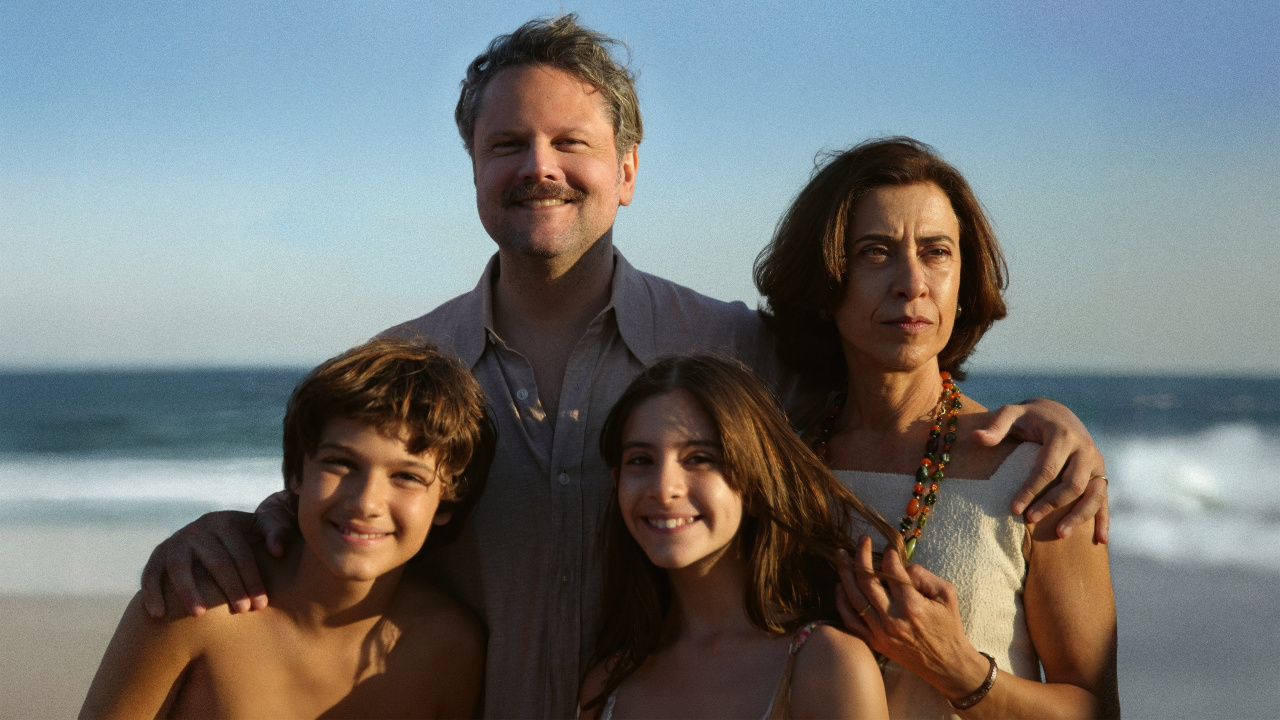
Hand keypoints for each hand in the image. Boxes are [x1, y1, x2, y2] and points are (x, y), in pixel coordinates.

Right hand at [139, 491, 294, 617]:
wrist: (214, 531)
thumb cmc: (247, 535)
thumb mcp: (264, 526)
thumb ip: (278, 532)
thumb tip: (277, 551)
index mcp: (225, 522)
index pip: (241, 553)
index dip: (252, 579)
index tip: (261, 604)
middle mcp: (199, 529)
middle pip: (216, 562)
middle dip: (230, 588)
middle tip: (242, 611)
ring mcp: (176, 541)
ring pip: (180, 567)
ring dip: (188, 591)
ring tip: (199, 615)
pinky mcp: (158, 555)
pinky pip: (151, 574)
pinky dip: (152, 593)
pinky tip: (158, 615)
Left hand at [835, 538, 990, 700]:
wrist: (946, 664)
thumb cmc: (949, 626)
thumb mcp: (947, 595)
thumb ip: (924, 576)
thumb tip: (902, 565)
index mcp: (912, 605)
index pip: (892, 571)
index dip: (888, 554)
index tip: (888, 547)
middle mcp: (893, 618)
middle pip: (867, 581)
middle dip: (861, 556)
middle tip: (861, 541)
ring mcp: (880, 632)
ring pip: (854, 598)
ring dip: (845, 573)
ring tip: (841, 555)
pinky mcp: (874, 642)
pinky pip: (850, 620)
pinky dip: (841, 602)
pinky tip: (840, 585)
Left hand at [972, 399, 1108, 543]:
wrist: (1057, 413)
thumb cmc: (1029, 417)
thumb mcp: (1012, 414)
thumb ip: (996, 425)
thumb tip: (977, 438)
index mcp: (1063, 434)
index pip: (1046, 468)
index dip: (1030, 490)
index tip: (1013, 508)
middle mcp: (1085, 448)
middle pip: (1073, 483)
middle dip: (1051, 504)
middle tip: (1029, 520)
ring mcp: (1096, 462)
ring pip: (1093, 494)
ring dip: (1079, 516)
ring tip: (1060, 534)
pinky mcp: (1101, 473)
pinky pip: (1104, 498)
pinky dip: (1103, 520)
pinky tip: (1099, 540)